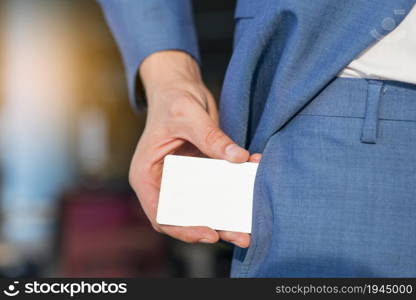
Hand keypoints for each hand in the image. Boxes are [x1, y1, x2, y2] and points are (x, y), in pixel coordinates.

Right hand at [129, 51, 259, 246]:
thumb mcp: (187, 115)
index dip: (183, 229)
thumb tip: (239, 158)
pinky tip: (253, 186)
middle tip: (241, 236)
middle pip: (185, 216)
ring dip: (226, 217)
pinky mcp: (200, 171)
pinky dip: (234, 191)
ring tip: (249, 228)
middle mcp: (163, 182)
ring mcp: (183, 178)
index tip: (211, 233)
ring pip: (203, 208)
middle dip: (213, 228)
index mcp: (147, 175)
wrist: (180, 87)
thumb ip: (211, 137)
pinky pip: (217, 188)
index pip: (161, 213)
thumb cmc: (172, 99)